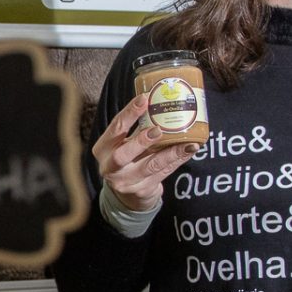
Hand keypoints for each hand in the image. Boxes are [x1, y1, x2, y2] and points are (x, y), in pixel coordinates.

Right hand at [94, 90, 198, 210]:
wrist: (127, 192)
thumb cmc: (127, 158)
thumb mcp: (124, 143)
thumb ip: (137, 127)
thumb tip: (161, 100)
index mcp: (103, 149)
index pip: (115, 128)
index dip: (129, 113)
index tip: (144, 99)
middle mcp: (110, 167)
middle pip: (122, 156)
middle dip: (140, 142)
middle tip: (158, 130)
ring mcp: (125, 182)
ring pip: (149, 167)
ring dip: (169, 154)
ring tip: (186, 143)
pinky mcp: (142, 190)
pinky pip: (163, 174)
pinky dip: (177, 160)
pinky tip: (188, 150)